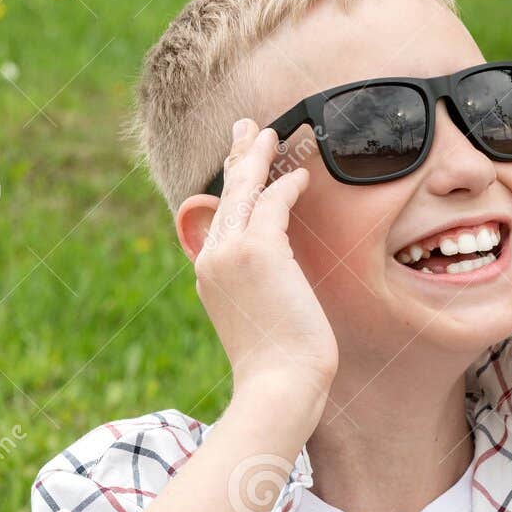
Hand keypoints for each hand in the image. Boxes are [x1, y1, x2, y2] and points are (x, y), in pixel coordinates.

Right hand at [193, 119, 338, 398]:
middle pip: (226, 194)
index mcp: (210, 273)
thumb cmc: (278, 362)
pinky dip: (288, 185)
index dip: (232, 185)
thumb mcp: (259, 317)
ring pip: (245, 189)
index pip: (221, 217)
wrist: (279, 384)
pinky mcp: (260, 251)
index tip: (240, 161)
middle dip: (238, 156)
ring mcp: (232, 253)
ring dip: (258, 156)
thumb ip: (260, 285)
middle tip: (247, 127)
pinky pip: (274, 202)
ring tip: (270, 133)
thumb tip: (276, 272)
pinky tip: (302, 177)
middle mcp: (213, 258)